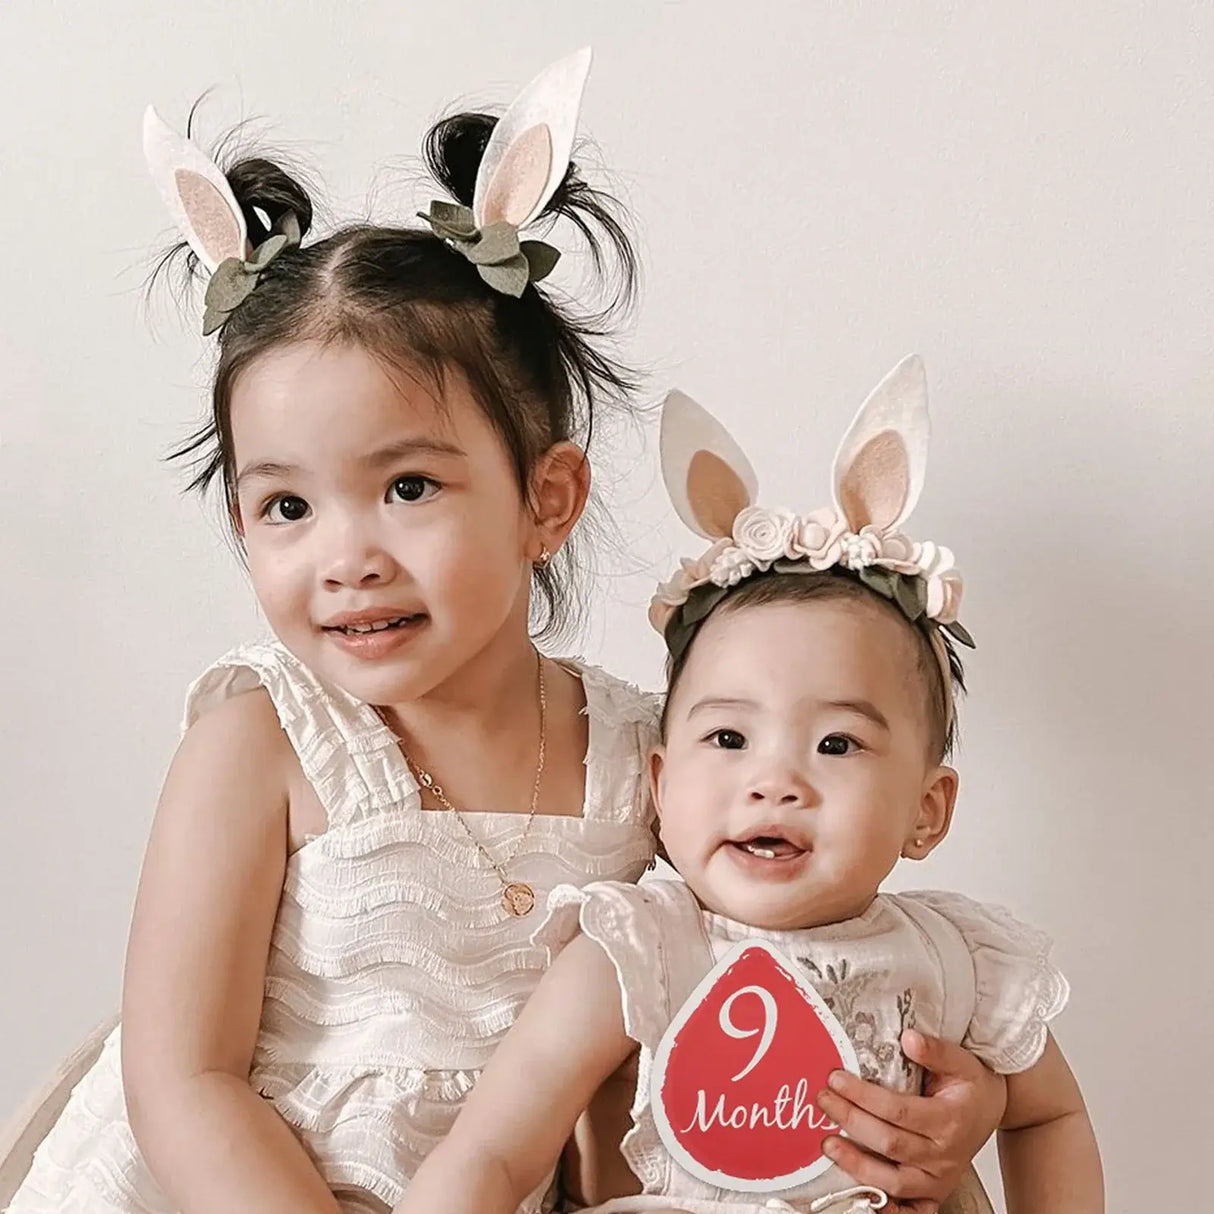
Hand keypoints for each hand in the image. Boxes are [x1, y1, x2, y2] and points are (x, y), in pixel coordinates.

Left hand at [815, 1030, 1006, 1213]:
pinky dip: (887, 1207)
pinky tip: (862, 1196)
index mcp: (949, 1120)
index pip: (898, 1110)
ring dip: (857, 1165)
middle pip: (890, 1143)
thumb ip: (935, 1050)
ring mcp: (939, 1178)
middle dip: (851, 1121)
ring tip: (829, 1144)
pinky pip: (910, 1209)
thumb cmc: (972, 1087)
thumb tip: (908, 1038)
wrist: (992, 1110)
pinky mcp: (935, 1192)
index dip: (863, 1096)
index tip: (836, 1079)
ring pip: (894, 1181)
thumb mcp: (961, 1060)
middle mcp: (944, 1154)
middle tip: (824, 1101)